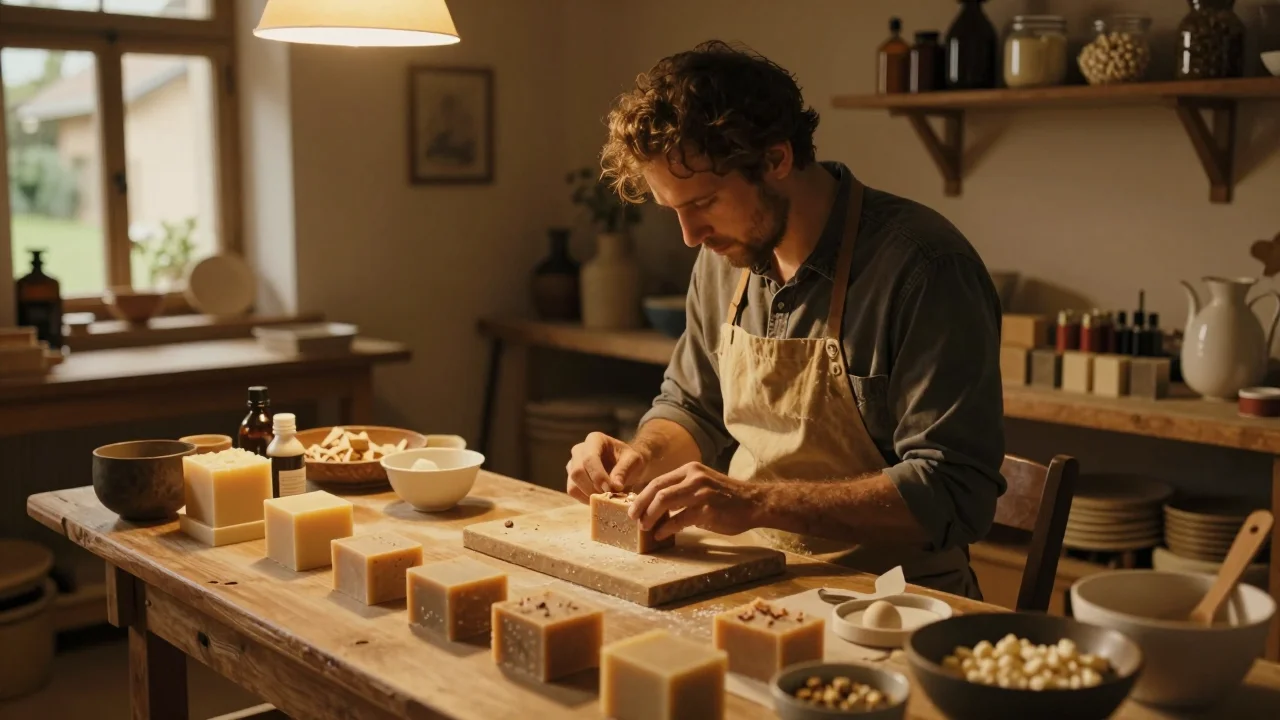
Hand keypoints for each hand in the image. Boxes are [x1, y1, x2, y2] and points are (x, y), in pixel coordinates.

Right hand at [565, 432, 647, 502]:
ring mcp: (572, 464)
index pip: (589, 458)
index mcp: (594, 440)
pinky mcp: (571, 478)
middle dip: (593, 488)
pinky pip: (573, 492)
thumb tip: (614, 486)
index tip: (611, 490)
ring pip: (572, 485)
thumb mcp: (633, 461)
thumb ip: (624, 470)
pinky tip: (599, 498)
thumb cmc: (629, 459)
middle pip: (577, 472)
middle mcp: (579, 450)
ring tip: (605, 497)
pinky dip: (585, 499)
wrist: (625, 465)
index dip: (598, 476)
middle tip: (609, 496)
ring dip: (589, 495)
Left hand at [627, 462, 763, 540]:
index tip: (633, 508)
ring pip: (664, 501)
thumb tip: (658, 506)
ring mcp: (701, 492)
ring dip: (650, 516)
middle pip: (657, 489)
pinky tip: (661, 534)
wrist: (755, 503)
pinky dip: (667, 528)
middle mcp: (694, 477)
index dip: (642, 495)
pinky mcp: (707, 509)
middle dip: (640, 505)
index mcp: (691, 470)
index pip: (658, 481)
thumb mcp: (703, 485)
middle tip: (633, 518)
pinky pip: (679, 519)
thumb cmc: (727, 498)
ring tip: (644, 527)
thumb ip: (683, 490)